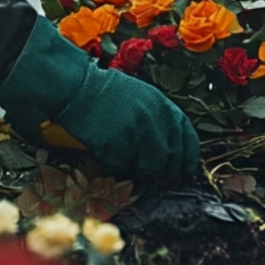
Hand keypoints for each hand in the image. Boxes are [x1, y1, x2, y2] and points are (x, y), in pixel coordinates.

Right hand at [0, 17, 201, 184]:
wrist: (76, 88)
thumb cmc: (105, 92)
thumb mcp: (141, 95)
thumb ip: (158, 116)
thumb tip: (170, 145)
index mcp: (162, 105)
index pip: (186, 136)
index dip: (188, 157)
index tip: (186, 169)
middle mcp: (153, 120)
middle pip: (169, 157)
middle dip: (164, 170)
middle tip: (156, 176)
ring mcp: (136, 134)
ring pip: (148, 166)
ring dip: (140, 170)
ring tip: (129, 165)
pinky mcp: (117, 146)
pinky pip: (124, 167)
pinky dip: (118, 167)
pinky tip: (110, 158)